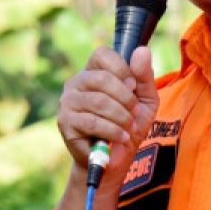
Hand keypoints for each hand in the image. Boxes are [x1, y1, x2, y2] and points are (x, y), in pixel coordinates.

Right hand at [57, 46, 158, 179]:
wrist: (115, 159)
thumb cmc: (129, 125)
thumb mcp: (145, 100)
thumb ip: (144, 76)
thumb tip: (142, 50)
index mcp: (93, 72)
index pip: (102, 54)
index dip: (121, 68)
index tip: (133, 86)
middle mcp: (76, 83)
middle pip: (102, 78)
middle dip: (126, 98)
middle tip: (135, 113)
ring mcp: (68, 102)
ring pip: (98, 101)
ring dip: (121, 117)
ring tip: (129, 128)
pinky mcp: (65, 123)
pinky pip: (92, 122)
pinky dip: (113, 130)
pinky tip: (121, 138)